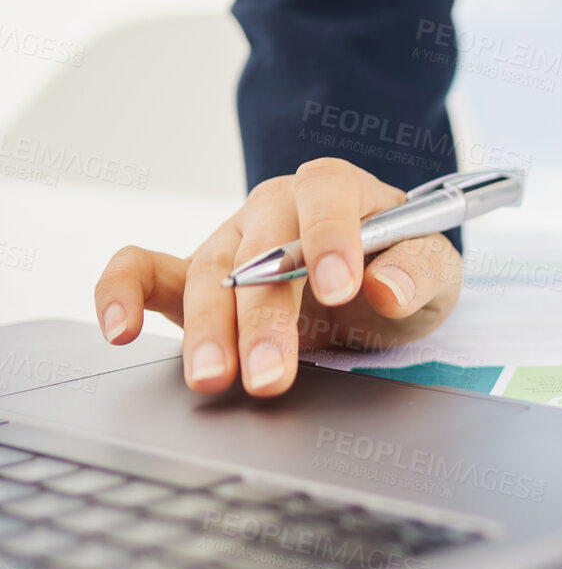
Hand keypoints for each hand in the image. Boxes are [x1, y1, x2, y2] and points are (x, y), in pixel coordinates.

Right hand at [93, 158, 462, 395]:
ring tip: (214, 378)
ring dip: (208, 330)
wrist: (374, 285)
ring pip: (208, 274)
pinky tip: (119, 331)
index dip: (330, 237)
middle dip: (265, 314)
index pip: (327, 195)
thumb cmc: (401, 267)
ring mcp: (231, 241)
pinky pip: (143, 272)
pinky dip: (120, 293)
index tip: (342, 289)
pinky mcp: (194, 277)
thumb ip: (419, 273)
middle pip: (261, 248)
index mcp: (337, 189)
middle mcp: (276, 207)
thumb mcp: (434, 271)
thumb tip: (388, 288)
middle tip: (272, 372)